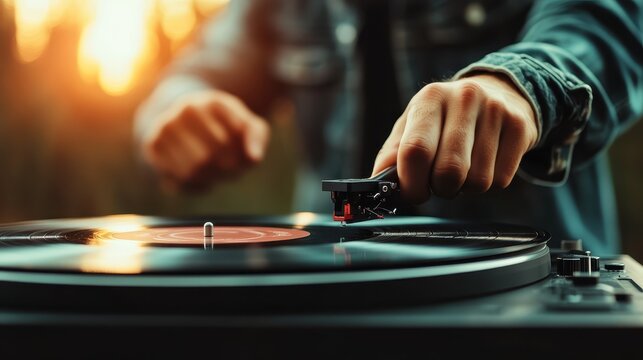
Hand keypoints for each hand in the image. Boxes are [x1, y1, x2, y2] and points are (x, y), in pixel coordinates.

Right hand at [140, 90, 269, 191]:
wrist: (185, 119)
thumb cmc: (223, 126)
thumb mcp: (246, 124)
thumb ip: (256, 136)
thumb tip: (254, 158)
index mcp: (214, 102)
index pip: (234, 141)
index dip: (245, 159)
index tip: (249, 162)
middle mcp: (187, 109)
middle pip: (212, 156)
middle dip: (228, 171)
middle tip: (234, 172)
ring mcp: (166, 125)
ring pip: (193, 170)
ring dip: (211, 179)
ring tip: (218, 174)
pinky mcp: (152, 144)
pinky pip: (176, 178)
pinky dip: (194, 185)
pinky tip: (203, 179)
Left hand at [372, 73, 537, 202]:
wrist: (498, 92)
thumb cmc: (445, 117)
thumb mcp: (413, 125)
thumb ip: (393, 153)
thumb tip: (378, 184)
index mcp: (430, 98)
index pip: (415, 151)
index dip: (411, 183)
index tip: (412, 193)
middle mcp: (464, 98)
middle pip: (449, 172)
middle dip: (440, 189)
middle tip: (438, 182)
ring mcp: (496, 110)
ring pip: (477, 181)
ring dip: (465, 188)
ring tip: (463, 169)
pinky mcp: (521, 127)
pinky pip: (500, 180)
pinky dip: (489, 183)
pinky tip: (484, 164)